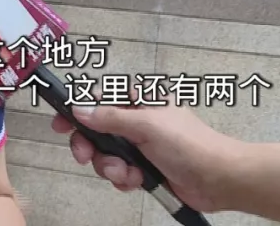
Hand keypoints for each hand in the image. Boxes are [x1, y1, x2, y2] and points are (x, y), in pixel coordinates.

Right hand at [50, 99, 241, 212]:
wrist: (219, 179)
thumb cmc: (189, 144)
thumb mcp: (147, 125)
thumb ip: (110, 117)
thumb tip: (79, 109)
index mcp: (140, 100)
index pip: (99, 98)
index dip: (77, 109)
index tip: (61, 124)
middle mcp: (137, 120)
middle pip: (96, 130)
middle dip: (92, 147)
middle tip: (86, 156)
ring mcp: (140, 145)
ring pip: (106, 154)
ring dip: (111, 167)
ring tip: (128, 174)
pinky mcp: (144, 168)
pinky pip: (119, 172)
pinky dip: (124, 179)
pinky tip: (137, 181)